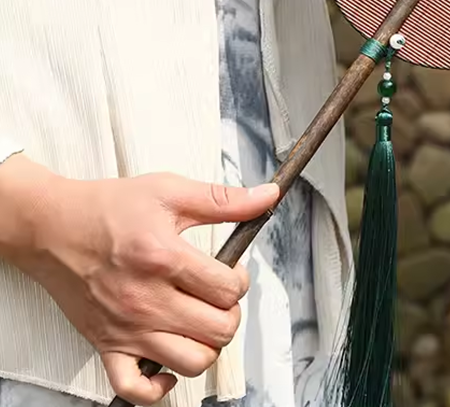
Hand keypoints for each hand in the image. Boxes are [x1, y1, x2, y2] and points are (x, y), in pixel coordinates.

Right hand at [0, 155, 278, 405]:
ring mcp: (125, 329)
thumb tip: (267, 197)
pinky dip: (159, 386)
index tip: (230, 271)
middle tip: (218, 295)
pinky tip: (169, 361)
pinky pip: (136, 390)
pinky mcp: (105, 346)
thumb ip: (224, 200)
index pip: (227, 289)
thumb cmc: (109, 208)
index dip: (240, 279)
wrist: (54, 228)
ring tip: (201, 321)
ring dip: (207, 345)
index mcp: (164, 258)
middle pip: (218, 329)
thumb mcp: (171, 191)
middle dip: (230, 312)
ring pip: (191, 362)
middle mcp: (146, 300)